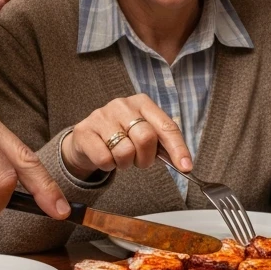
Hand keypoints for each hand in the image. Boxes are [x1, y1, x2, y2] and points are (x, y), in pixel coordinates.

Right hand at [61, 94, 191, 179]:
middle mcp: (123, 105)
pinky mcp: (85, 130)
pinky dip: (108, 165)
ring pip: (124, 151)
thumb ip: (162, 144)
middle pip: (146, 138)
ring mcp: (102, 115)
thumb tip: (184, 163)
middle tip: (139, 161)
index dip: (178, 148)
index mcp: (143, 103)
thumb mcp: (143, 134)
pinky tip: (106, 157)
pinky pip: (105, 159)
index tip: (186, 166)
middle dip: (146, 158)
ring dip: (125, 163)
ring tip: (120, 157)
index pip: (166, 126)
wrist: (88, 138)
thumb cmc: (122, 137)